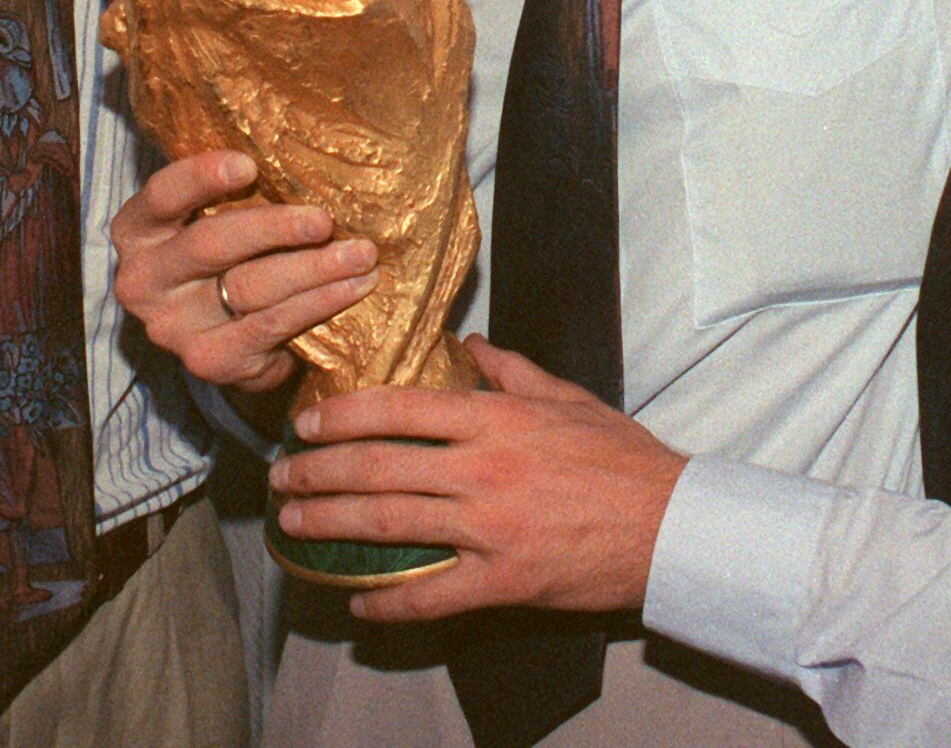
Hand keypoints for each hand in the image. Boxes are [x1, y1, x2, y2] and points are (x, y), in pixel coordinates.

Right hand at [110, 150, 376, 392]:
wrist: (227, 338)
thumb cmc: (227, 255)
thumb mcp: (213, 216)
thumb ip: (234, 188)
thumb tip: (297, 140)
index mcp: (137, 231)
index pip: (162, 196)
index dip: (202, 177)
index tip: (249, 165)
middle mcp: (143, 281)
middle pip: (210, 244)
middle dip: (275, 228)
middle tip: (324, 219)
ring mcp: (173, 328)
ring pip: (249, 287)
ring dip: (314, 268)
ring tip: (361, 253)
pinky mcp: (210, 361)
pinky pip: (272, 325)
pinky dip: (318, 303)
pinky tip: (352, 287)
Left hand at [271, 338, 684, 621]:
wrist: (670, 525)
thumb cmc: (621, 457)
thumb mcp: (566, 397)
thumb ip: (511, 371)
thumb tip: (469, 346)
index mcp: (494, 420)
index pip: (397, 408)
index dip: (341, 415)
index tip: (305, 422)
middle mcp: (481, 470)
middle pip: (378, 467)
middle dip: (318, 472)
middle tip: (280, 478)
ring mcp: (488, 529)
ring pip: (390, 525)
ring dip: (333, 525)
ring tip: (294, 527)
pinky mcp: (502, 581)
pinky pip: (431, 596)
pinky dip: (388, 604)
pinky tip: (358, 603)